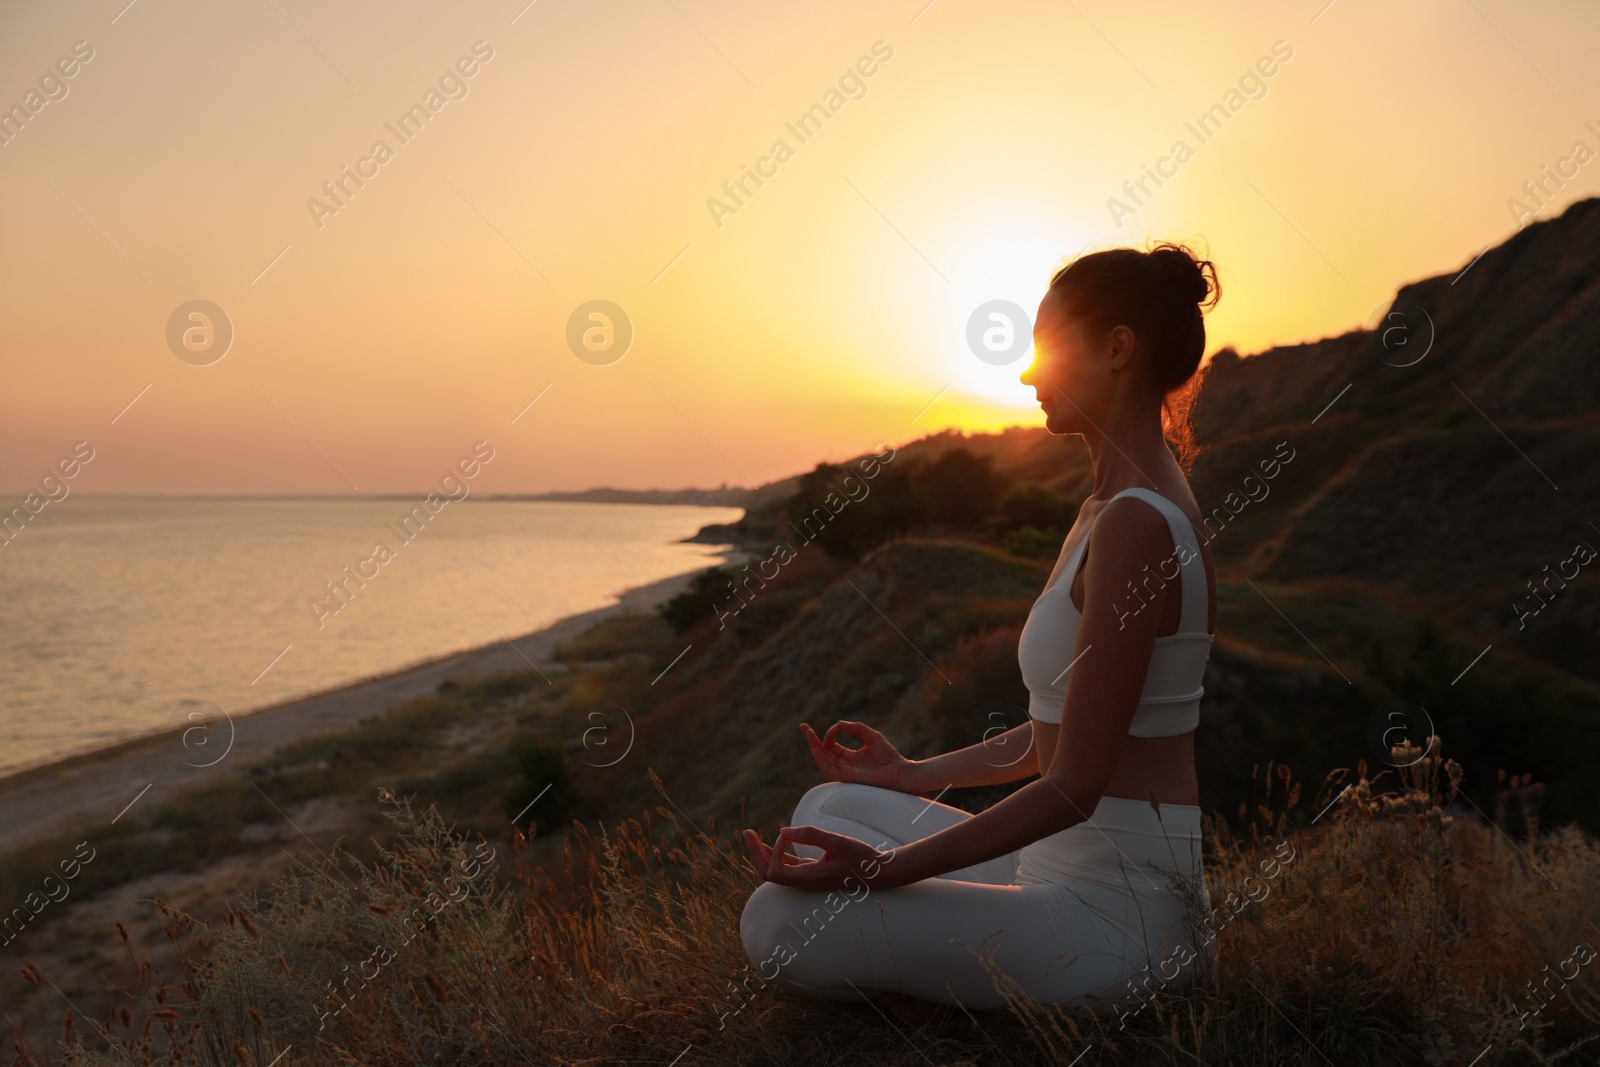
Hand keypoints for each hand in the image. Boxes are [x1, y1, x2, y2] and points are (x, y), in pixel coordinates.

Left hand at [740, 825, 895, 892]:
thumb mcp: (837, 842)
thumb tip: (783, 831)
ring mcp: (808, 879)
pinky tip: (772, 841)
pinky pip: (788, 866)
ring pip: (776, 870)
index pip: (774, 872)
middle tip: (745, 832)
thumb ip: (810, 835)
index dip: (772, 852)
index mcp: (809, 880)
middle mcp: (805, 883)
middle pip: (768, 873)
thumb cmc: (861, 858)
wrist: (880, 872)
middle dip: (754, 853)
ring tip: (750, 835)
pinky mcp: (813, 872)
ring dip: (762, 852)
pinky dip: (777, 853)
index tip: (786, 834)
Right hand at [802, 720, 911, 789]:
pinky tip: (817, 749)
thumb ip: (856, 728)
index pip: (830, 745)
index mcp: (848, 756)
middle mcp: (844, 764)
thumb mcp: (871, 736)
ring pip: (822, 761)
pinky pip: (829, 770)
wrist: (899, 772)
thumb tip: (839, 723)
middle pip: (822, 752)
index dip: (828, 734)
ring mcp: (844, 771)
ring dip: (814, 748)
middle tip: (803, 726)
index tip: (835, 726)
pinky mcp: (847, 777)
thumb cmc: (888, 756)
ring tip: (808, 734)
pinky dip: (821, 760)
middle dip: (811, 740)